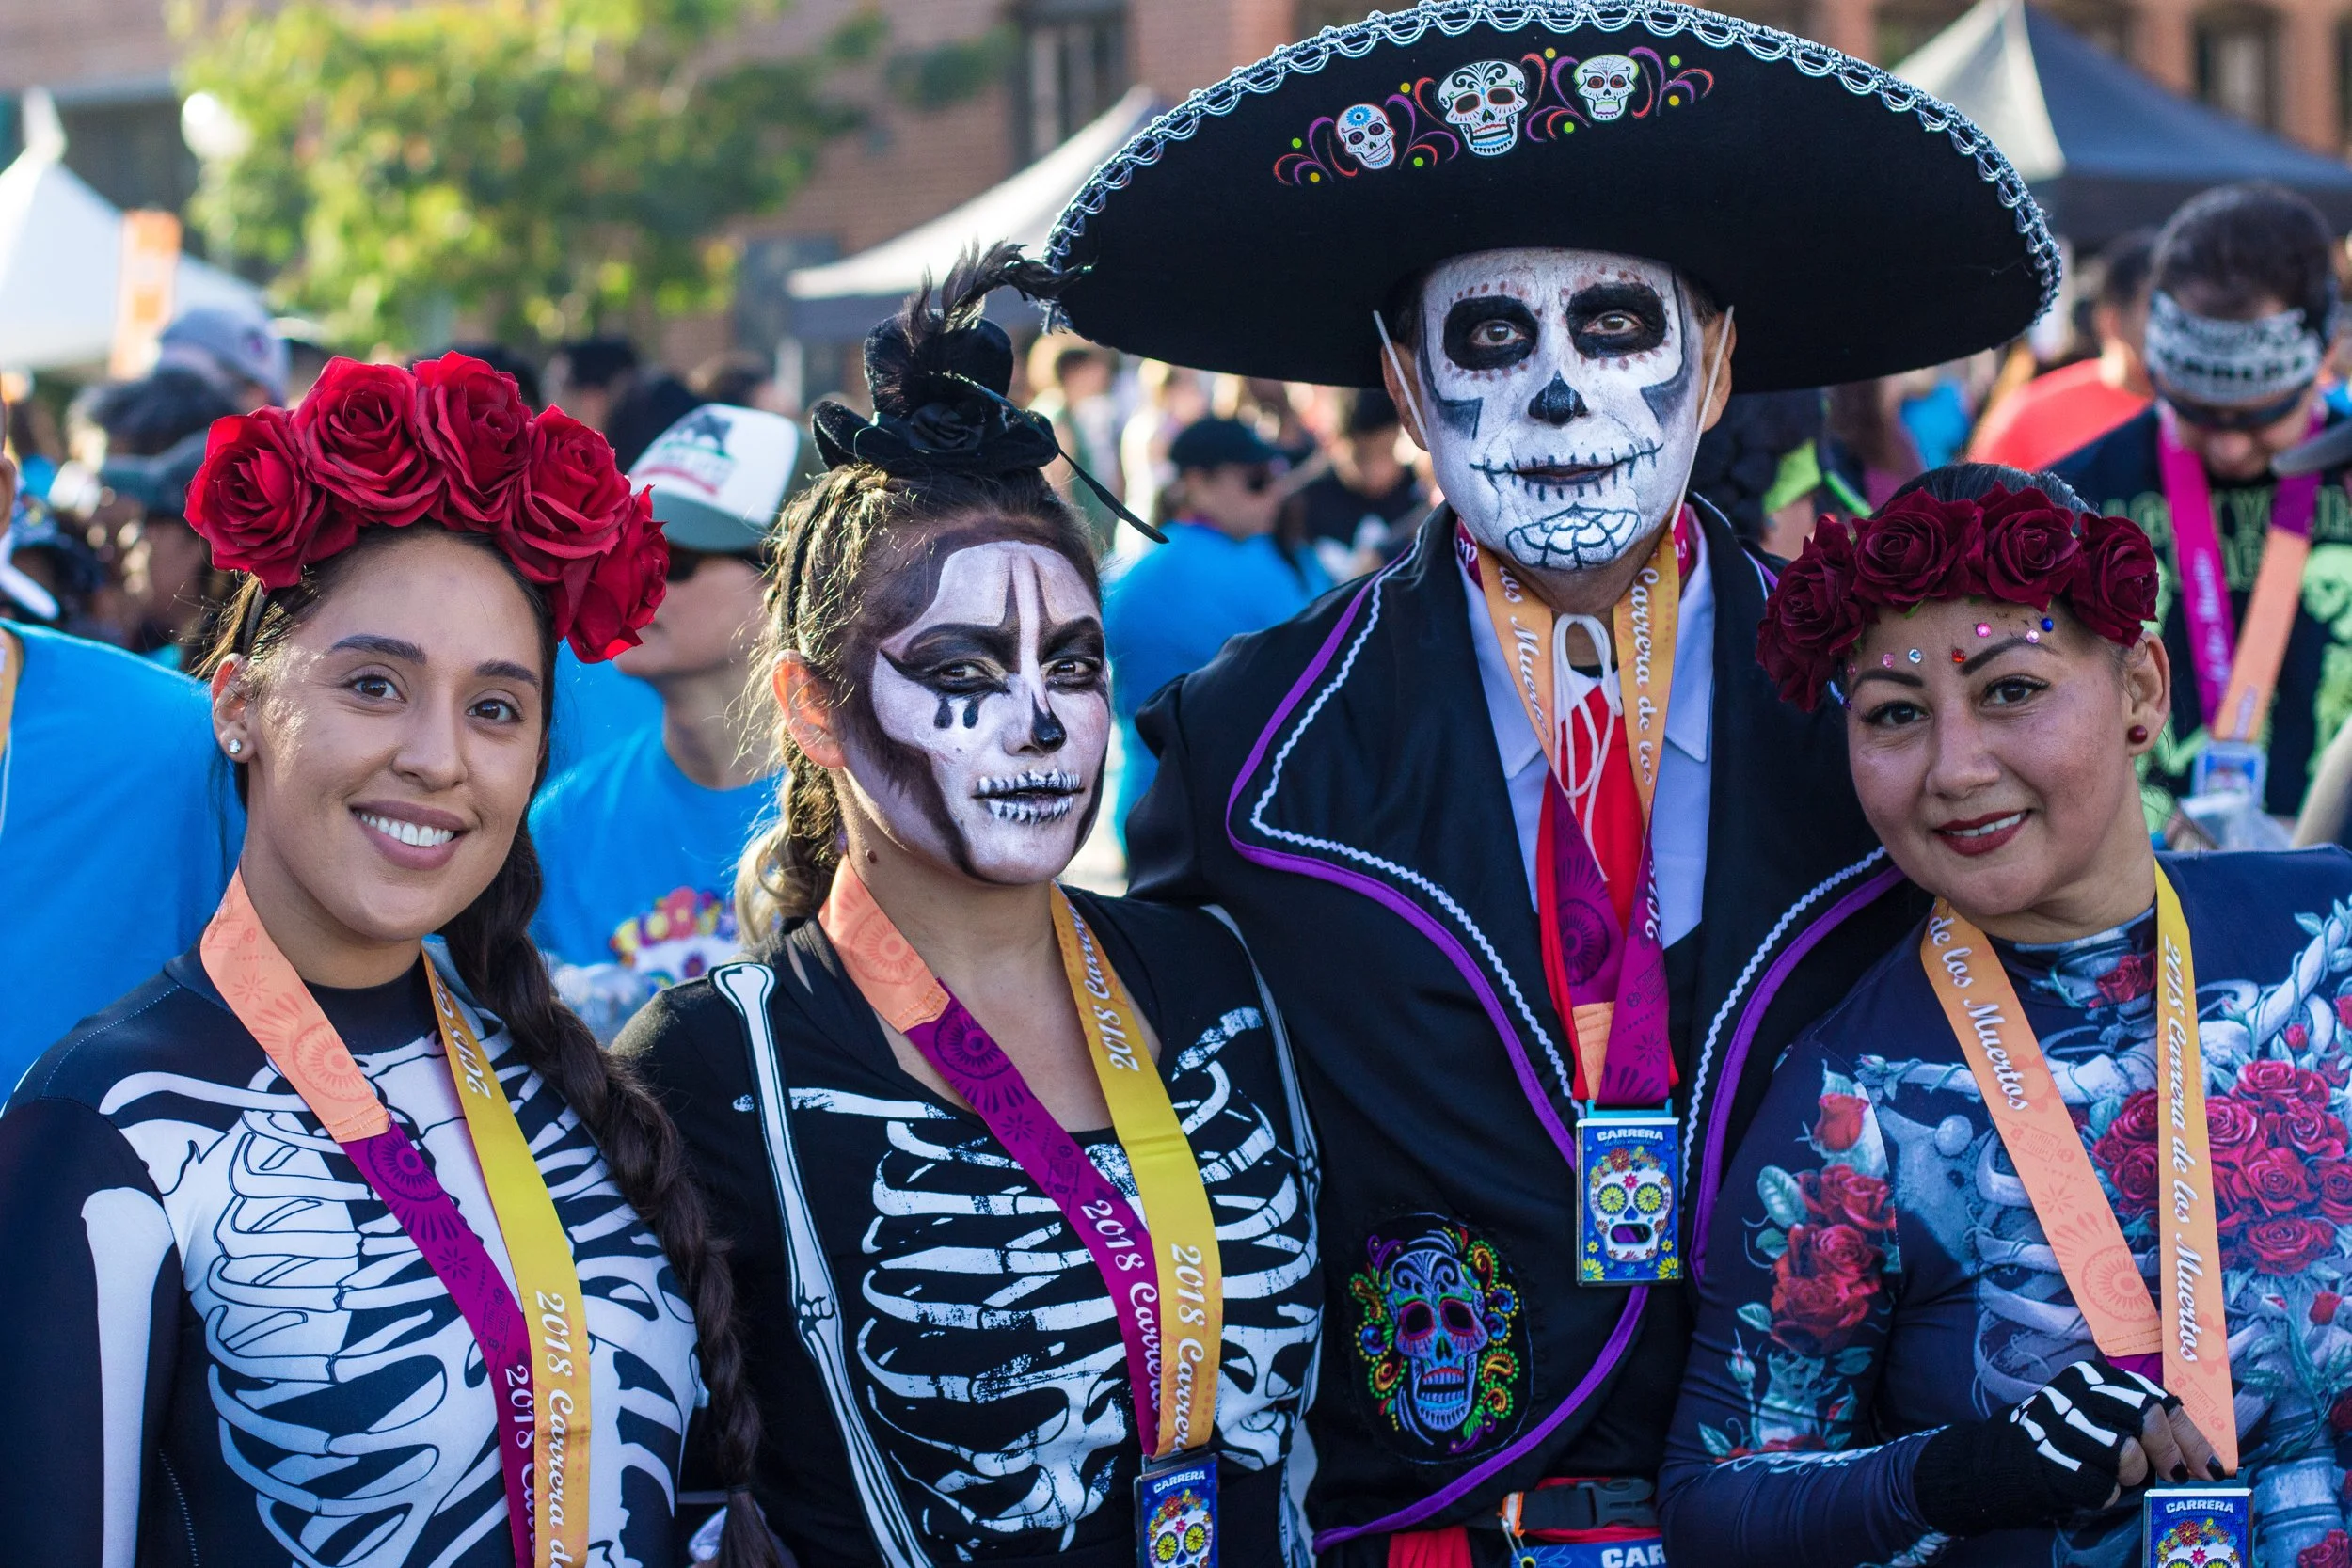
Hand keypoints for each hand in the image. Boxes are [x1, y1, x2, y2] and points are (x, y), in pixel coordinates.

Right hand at [1912, 1358, 2211, 1536]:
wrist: (1991, 1465)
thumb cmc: (2060, 1443)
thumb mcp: (2097, 1418)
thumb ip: (2141, 1423)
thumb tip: (2207, 1459)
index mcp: (2093, 1375)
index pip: (2158, 1399)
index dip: (2193, 1438)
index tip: (2213, 1470)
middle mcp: (2074, 1390)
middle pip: (2146, 1416)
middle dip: (2167, 1453)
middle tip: (2170, 1477)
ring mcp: (2057, 1423)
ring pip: (2125, 1455)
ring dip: (2129, 1477)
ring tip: (2114, 1478)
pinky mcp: (2044, 1458)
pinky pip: (2099, 1487)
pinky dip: (2103, 1497)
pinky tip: (2086, 1489)